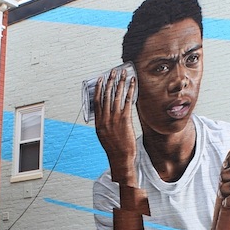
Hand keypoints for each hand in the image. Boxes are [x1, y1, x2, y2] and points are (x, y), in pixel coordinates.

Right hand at [93, 66, 137, 183]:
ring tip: (123, 73)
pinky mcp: (125, 119)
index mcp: (98, 121)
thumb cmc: (114, 148)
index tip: (101, 79)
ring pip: (117, 96)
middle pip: (107, 95)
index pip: (97, 100)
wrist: (120, 157)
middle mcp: (105, 118)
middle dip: (110, 81)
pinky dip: (130, 90)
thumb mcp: (103, 135)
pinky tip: (132, 83)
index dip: (99, 88)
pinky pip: (127, 101)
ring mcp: (115, 118)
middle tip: (113, 71)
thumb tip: (105, 114)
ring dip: (120, 82)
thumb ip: (103, 123)